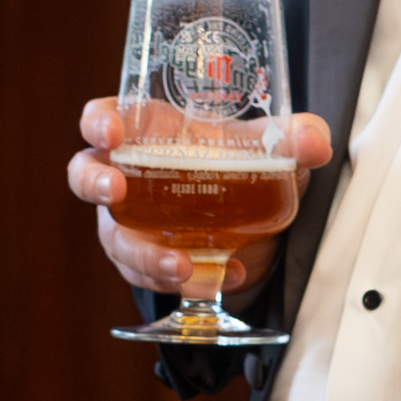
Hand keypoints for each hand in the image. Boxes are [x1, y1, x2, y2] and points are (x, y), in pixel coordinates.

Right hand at [69, 99, 335, 297]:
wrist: (253, 228)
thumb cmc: (241, 169)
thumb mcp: (271, 151)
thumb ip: (293, 140)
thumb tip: (316, 140)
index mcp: (147, 133)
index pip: (103, 119)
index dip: (98, 122)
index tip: (111, 132)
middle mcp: (127, 176)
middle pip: (84, 174)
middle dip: (95, 183)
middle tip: (117, 192)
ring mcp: (129, 223)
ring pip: (115, 238)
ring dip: (143, 255)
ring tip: (183, 267)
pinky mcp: (145, 263)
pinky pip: (147, 275)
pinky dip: (183, 281)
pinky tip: (223, 276)